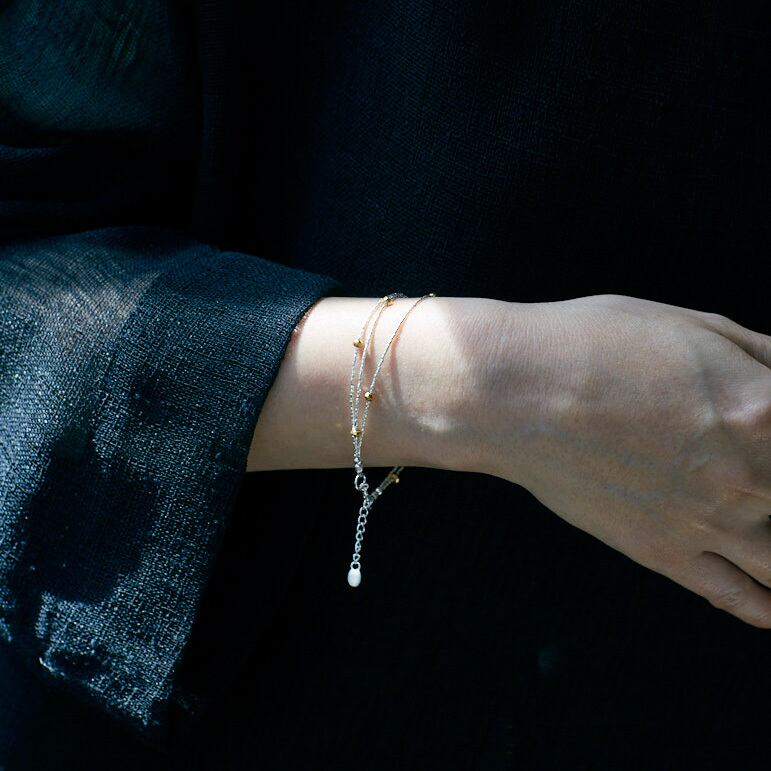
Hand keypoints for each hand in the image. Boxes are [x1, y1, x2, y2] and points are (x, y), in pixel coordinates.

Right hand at [481, 294, 770, 627]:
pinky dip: (769, 607)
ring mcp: (709, 522)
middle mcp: (751, 475)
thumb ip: (765, 356)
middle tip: (769, 479)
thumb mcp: (690, 325)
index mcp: (765, 408)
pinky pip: (739, 597)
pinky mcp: (664, 552)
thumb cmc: (592, 344)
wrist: (512, 393)